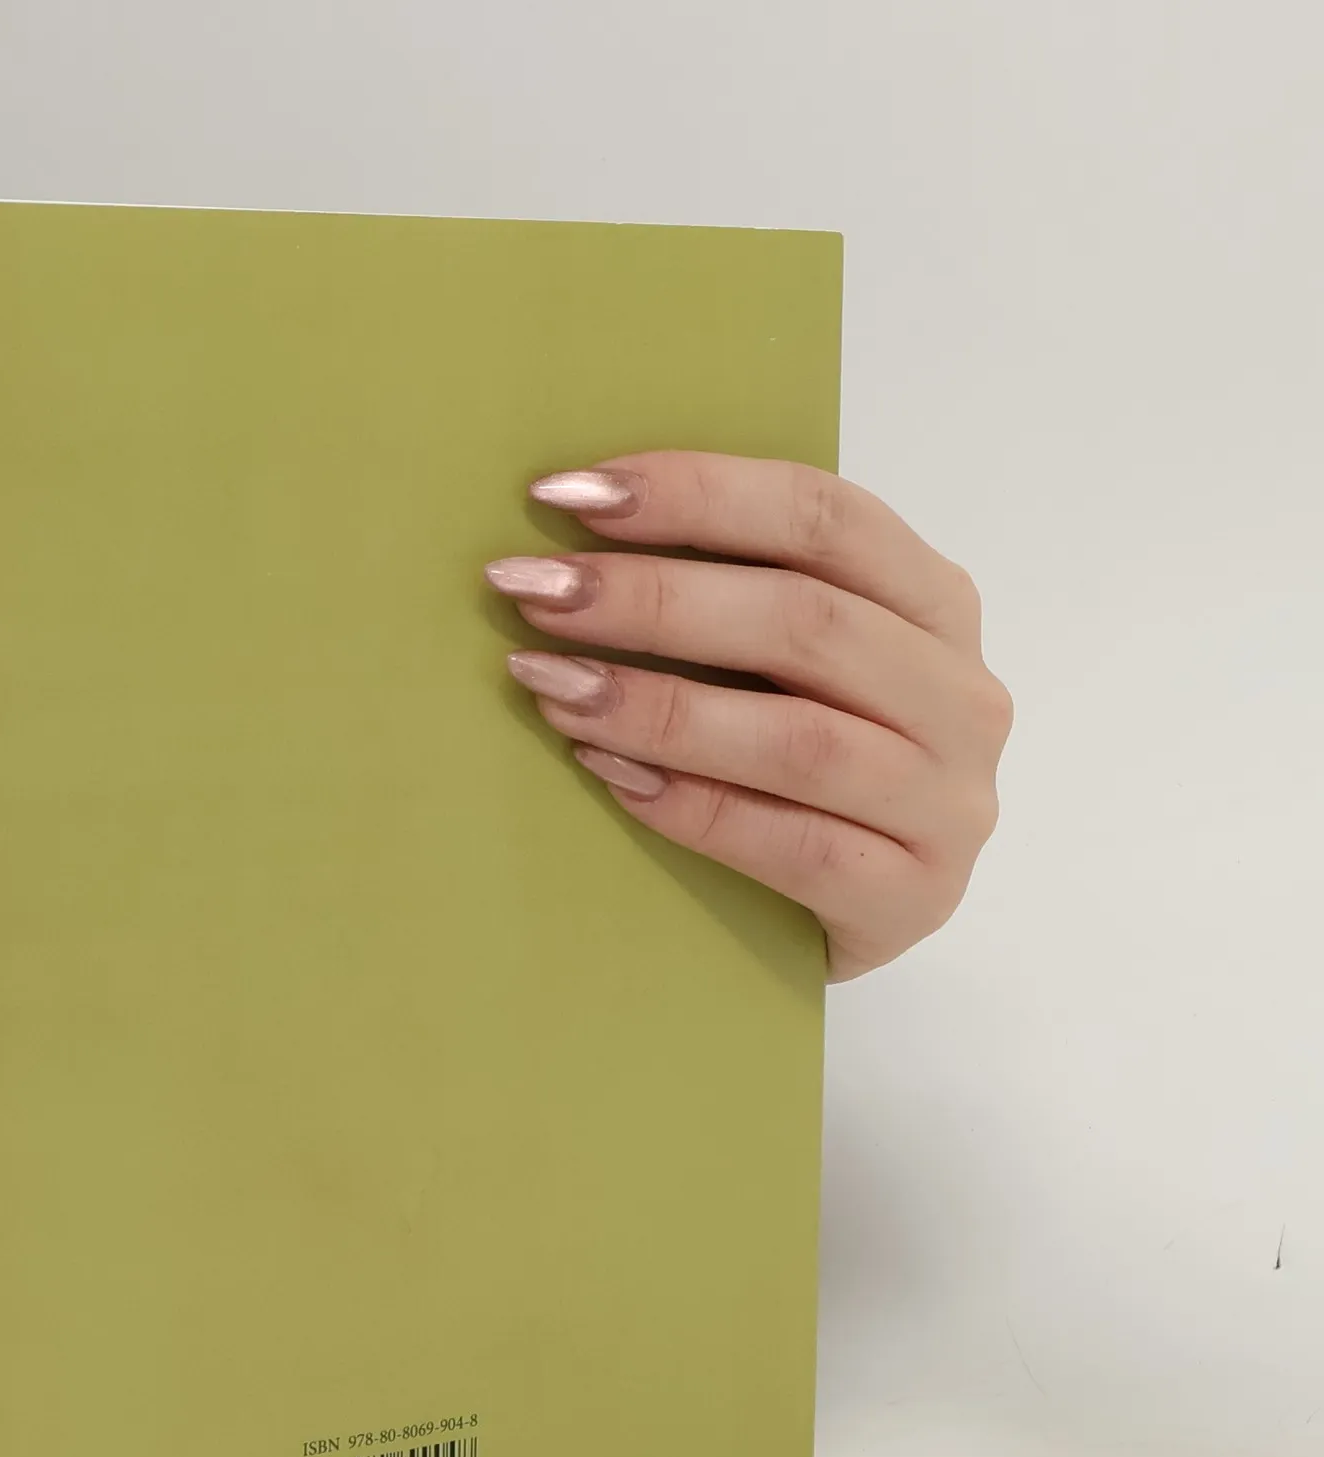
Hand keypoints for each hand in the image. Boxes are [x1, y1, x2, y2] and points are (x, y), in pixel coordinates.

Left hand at [485, 452, 1010, 981]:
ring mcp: (947, 803)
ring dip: (660, 708)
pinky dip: (694, 808)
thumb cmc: (801, 775)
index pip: (823, 517)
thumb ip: (731, 599)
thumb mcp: (791, 668)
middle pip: (806, 621)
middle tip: (537, 592)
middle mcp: (959, 695)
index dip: (696, 493)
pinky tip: (610, 779)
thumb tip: (577, 544)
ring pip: (800, 740)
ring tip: (552, 688)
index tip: (568, 495)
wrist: (851, 921)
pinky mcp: (914, 899)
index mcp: (934, 604)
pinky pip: (795, 847)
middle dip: (654, 599)